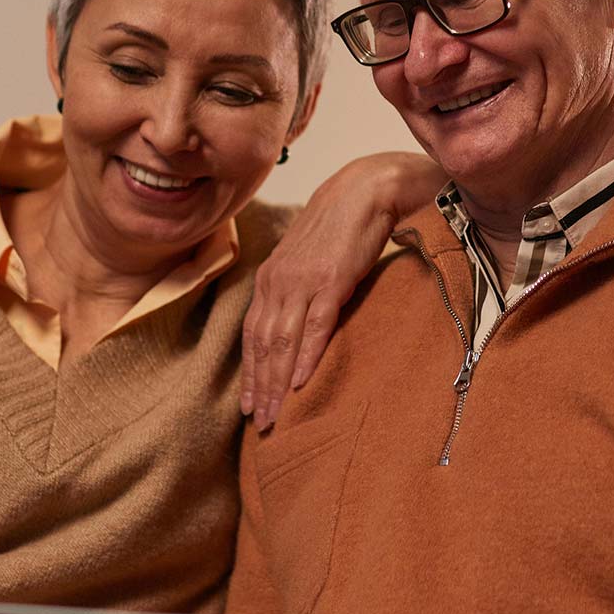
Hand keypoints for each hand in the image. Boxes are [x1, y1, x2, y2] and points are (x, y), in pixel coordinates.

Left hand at [242, 152, 444, 428]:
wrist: (365, 190)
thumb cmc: (341, 226)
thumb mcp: (309, 260)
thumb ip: (297, 289)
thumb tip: (295, 323)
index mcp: (271, 278)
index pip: (253, 335)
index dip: (250, 373)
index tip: (248, 405)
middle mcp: (279, 282)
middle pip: (262, 345)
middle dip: (259, 387)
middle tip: (259, 423)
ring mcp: (302, 282)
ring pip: (282, 342)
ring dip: (276, 382)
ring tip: (276, 414)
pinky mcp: (330, 281)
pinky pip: (314, 326)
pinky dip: (304, 357)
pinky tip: (300, 383)